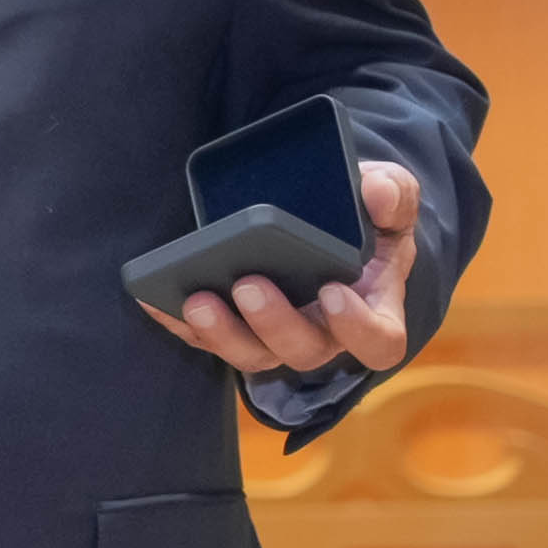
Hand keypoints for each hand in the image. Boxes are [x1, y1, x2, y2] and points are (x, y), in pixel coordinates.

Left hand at [140, 160, 420, 376]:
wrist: (328, 221)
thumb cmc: (366, 216)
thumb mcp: (390, 197)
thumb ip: (392, 193)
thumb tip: (375, 192)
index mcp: (372, 308)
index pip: (378, 340)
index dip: (358, 328)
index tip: (333, 293)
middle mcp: (324, 332)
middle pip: (302, 351)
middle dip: (272, 323)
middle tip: (248, 284)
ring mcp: (276, 335)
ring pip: (251, 355)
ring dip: (222, 334)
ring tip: (197, 299)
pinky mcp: (236, 328)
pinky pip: (207, 339)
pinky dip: (180, 324)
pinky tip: (155, 301)